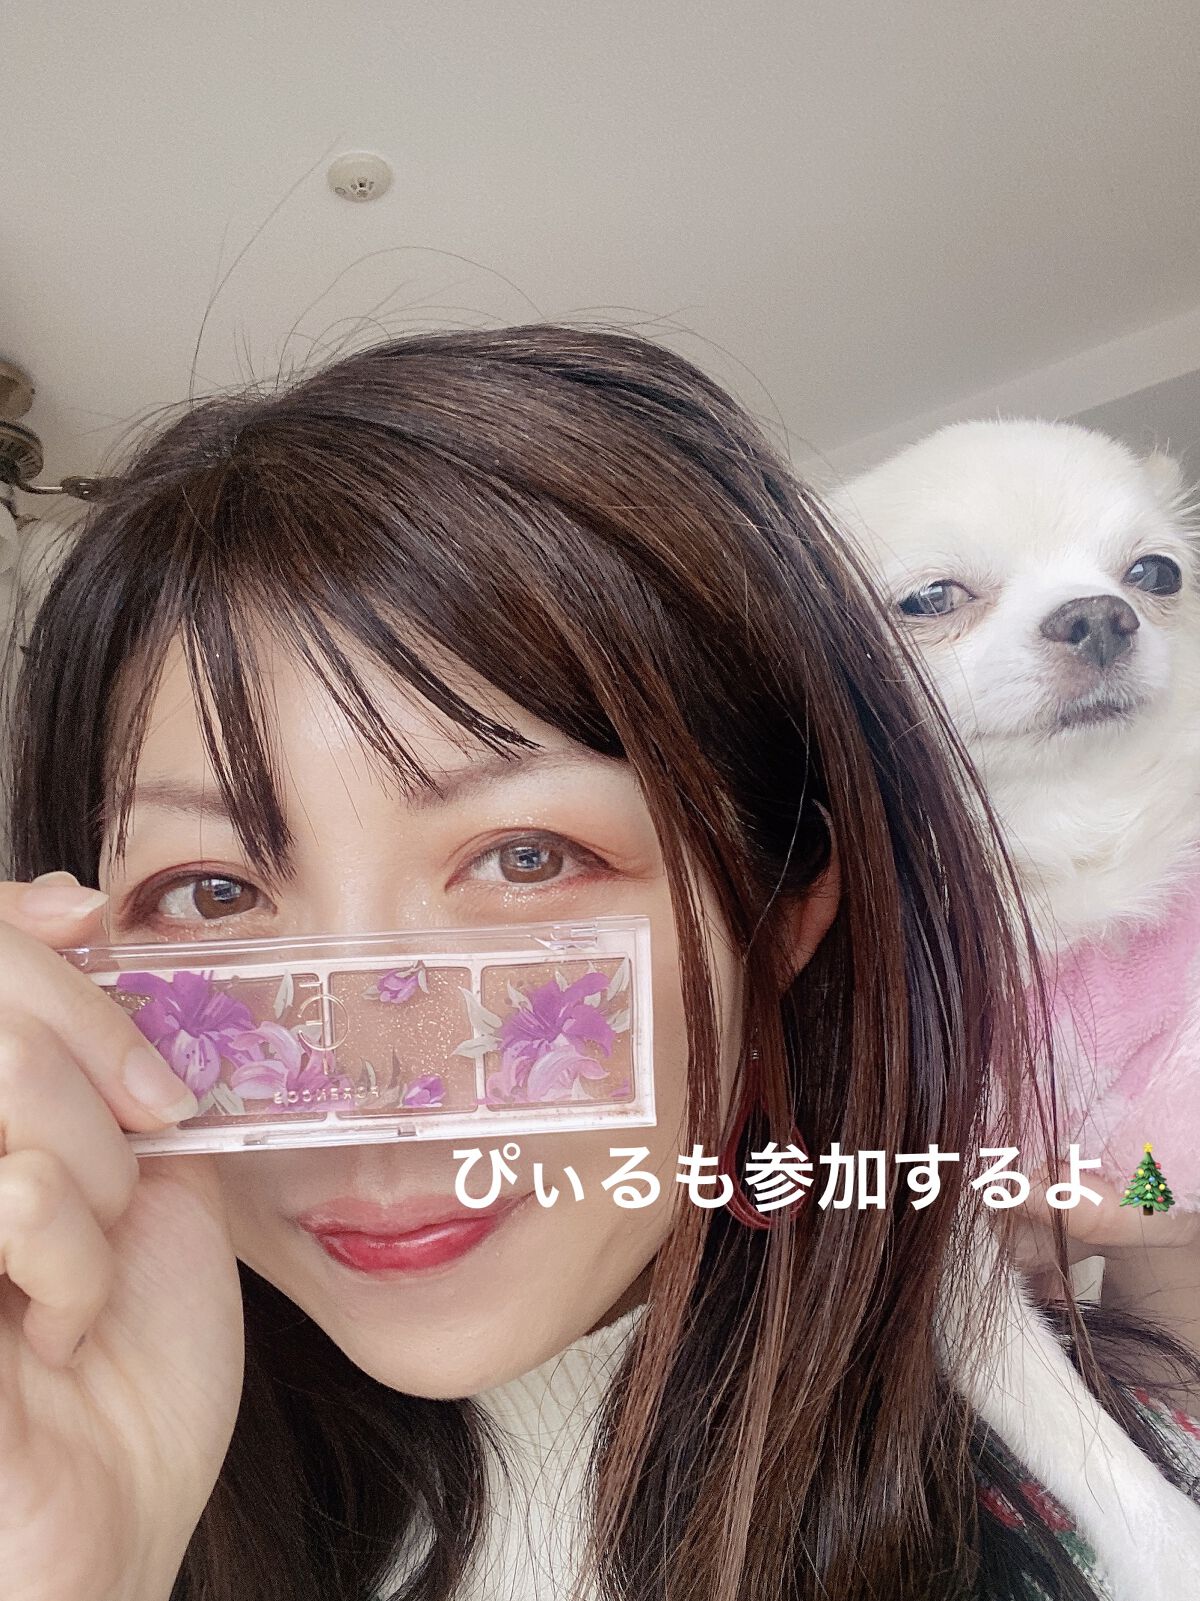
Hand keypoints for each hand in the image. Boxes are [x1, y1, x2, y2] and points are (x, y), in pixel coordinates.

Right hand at [0, 875, 244, 1600]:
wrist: (114, 1520)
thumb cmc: (128, 1364)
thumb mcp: (150, 1179)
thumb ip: (112, 1063)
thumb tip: (81, 917)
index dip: (17, 922)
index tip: (83, 917)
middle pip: (1, 1005)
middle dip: (97, 1061)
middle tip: (143, 1147)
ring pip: (13, 1091)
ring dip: (93, 1173)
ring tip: (90, 1264)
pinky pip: (12, 1194)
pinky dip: (70, 1254)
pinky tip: (56, 1329)